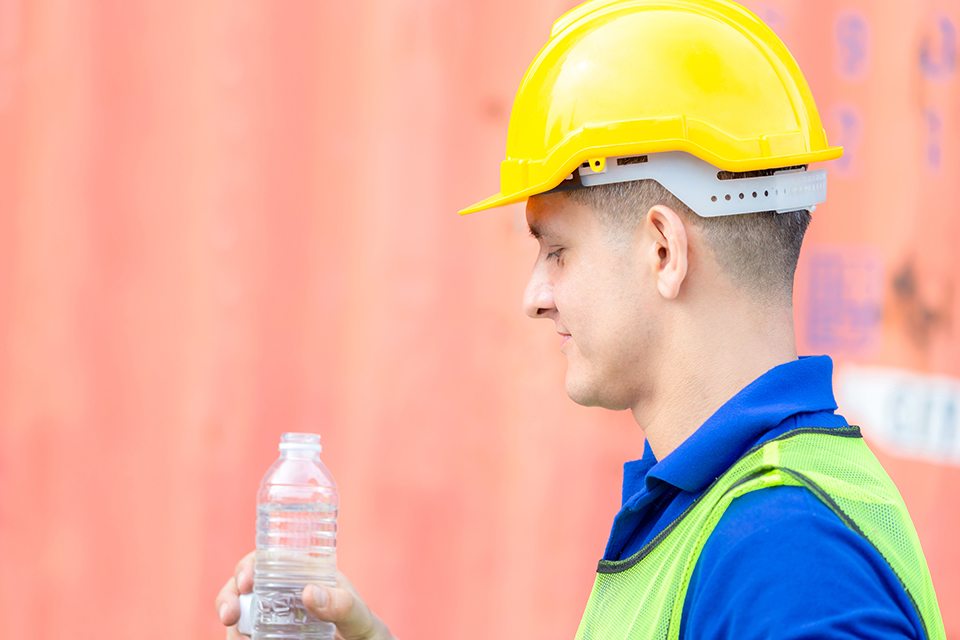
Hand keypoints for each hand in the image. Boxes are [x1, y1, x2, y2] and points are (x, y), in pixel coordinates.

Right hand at [215, 551, 397, 639]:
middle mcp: (284, 596)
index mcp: (305, 576)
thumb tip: (308, 592)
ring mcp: (276, 621)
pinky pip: (247, 638)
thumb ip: (343, 605)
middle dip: (228, 597)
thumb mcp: (360, 618)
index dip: (249, 565)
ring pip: (239, 618)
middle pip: (243, 587)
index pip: (269, 559)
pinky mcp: (272, 639)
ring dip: (233, 628)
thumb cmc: (368, 633)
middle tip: (230, 616)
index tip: (245, 582)